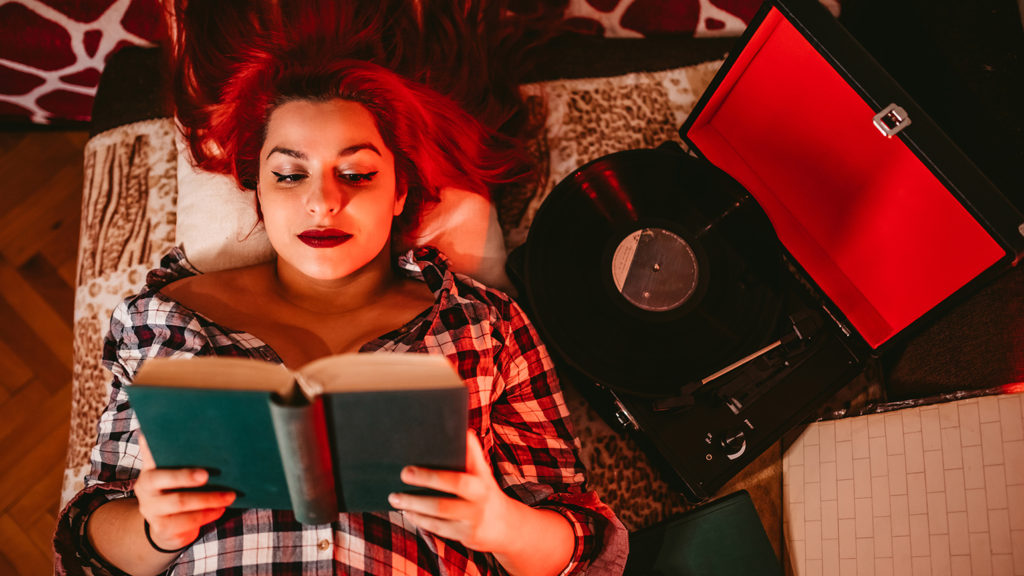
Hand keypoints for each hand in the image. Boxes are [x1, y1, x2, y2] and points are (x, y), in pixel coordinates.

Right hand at [133, 433, 235, 550]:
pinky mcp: (163, 528)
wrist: (167, 527)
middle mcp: (145, 488)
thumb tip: (208, 430)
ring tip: (230, 495)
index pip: (149, 453)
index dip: (151, 445)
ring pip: (180, 502)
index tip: (163, 436)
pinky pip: (188, 521)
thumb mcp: (176, 473)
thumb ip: (182, 456)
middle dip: (185, 476)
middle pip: (163, 479)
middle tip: (207, 474)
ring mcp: (152, 510)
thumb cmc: (178, 491)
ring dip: (209, 498)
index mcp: (149, 469)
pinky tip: (221, 509)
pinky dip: (208, 514)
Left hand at [388, 431, 515, 552]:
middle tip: (404, 473)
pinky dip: (419, 519)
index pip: (474, 457)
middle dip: (428, 477)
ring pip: (441, 509)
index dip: (464, 448)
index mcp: (483, 476)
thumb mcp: (482, 474)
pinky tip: (407, 512)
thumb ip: (471, 455)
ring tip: (395, 498)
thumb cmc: (483, 492)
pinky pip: (438, 527)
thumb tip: (463, 431)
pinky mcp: (466, 535)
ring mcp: (475, 516)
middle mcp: (481, 494)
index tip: (441, 440)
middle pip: (456, 483)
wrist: (506, 527)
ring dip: (415, 503)